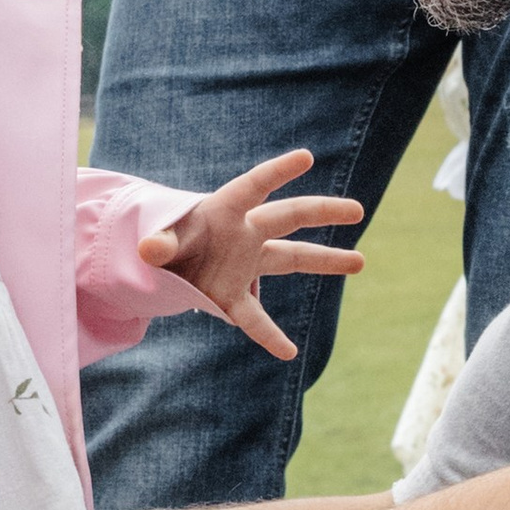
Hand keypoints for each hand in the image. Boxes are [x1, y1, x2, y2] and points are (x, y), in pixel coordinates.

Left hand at [141, 149, 363, 363]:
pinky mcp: (232, 297)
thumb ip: (160, 242)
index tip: (305, 157)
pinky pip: (255, 317)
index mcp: (224, 210)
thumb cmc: (166, 237)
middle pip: (288, 216)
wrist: (161, 260)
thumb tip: (149, 249)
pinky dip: (268, 335)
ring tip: (360, 261)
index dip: (276, 172)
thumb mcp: (160, 237)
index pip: (254, 187)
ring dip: (325, 260)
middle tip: (356, 209)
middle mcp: (244, 233)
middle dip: (322, 211)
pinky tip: (288, 352)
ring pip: (292, 258)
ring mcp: (245, 264)